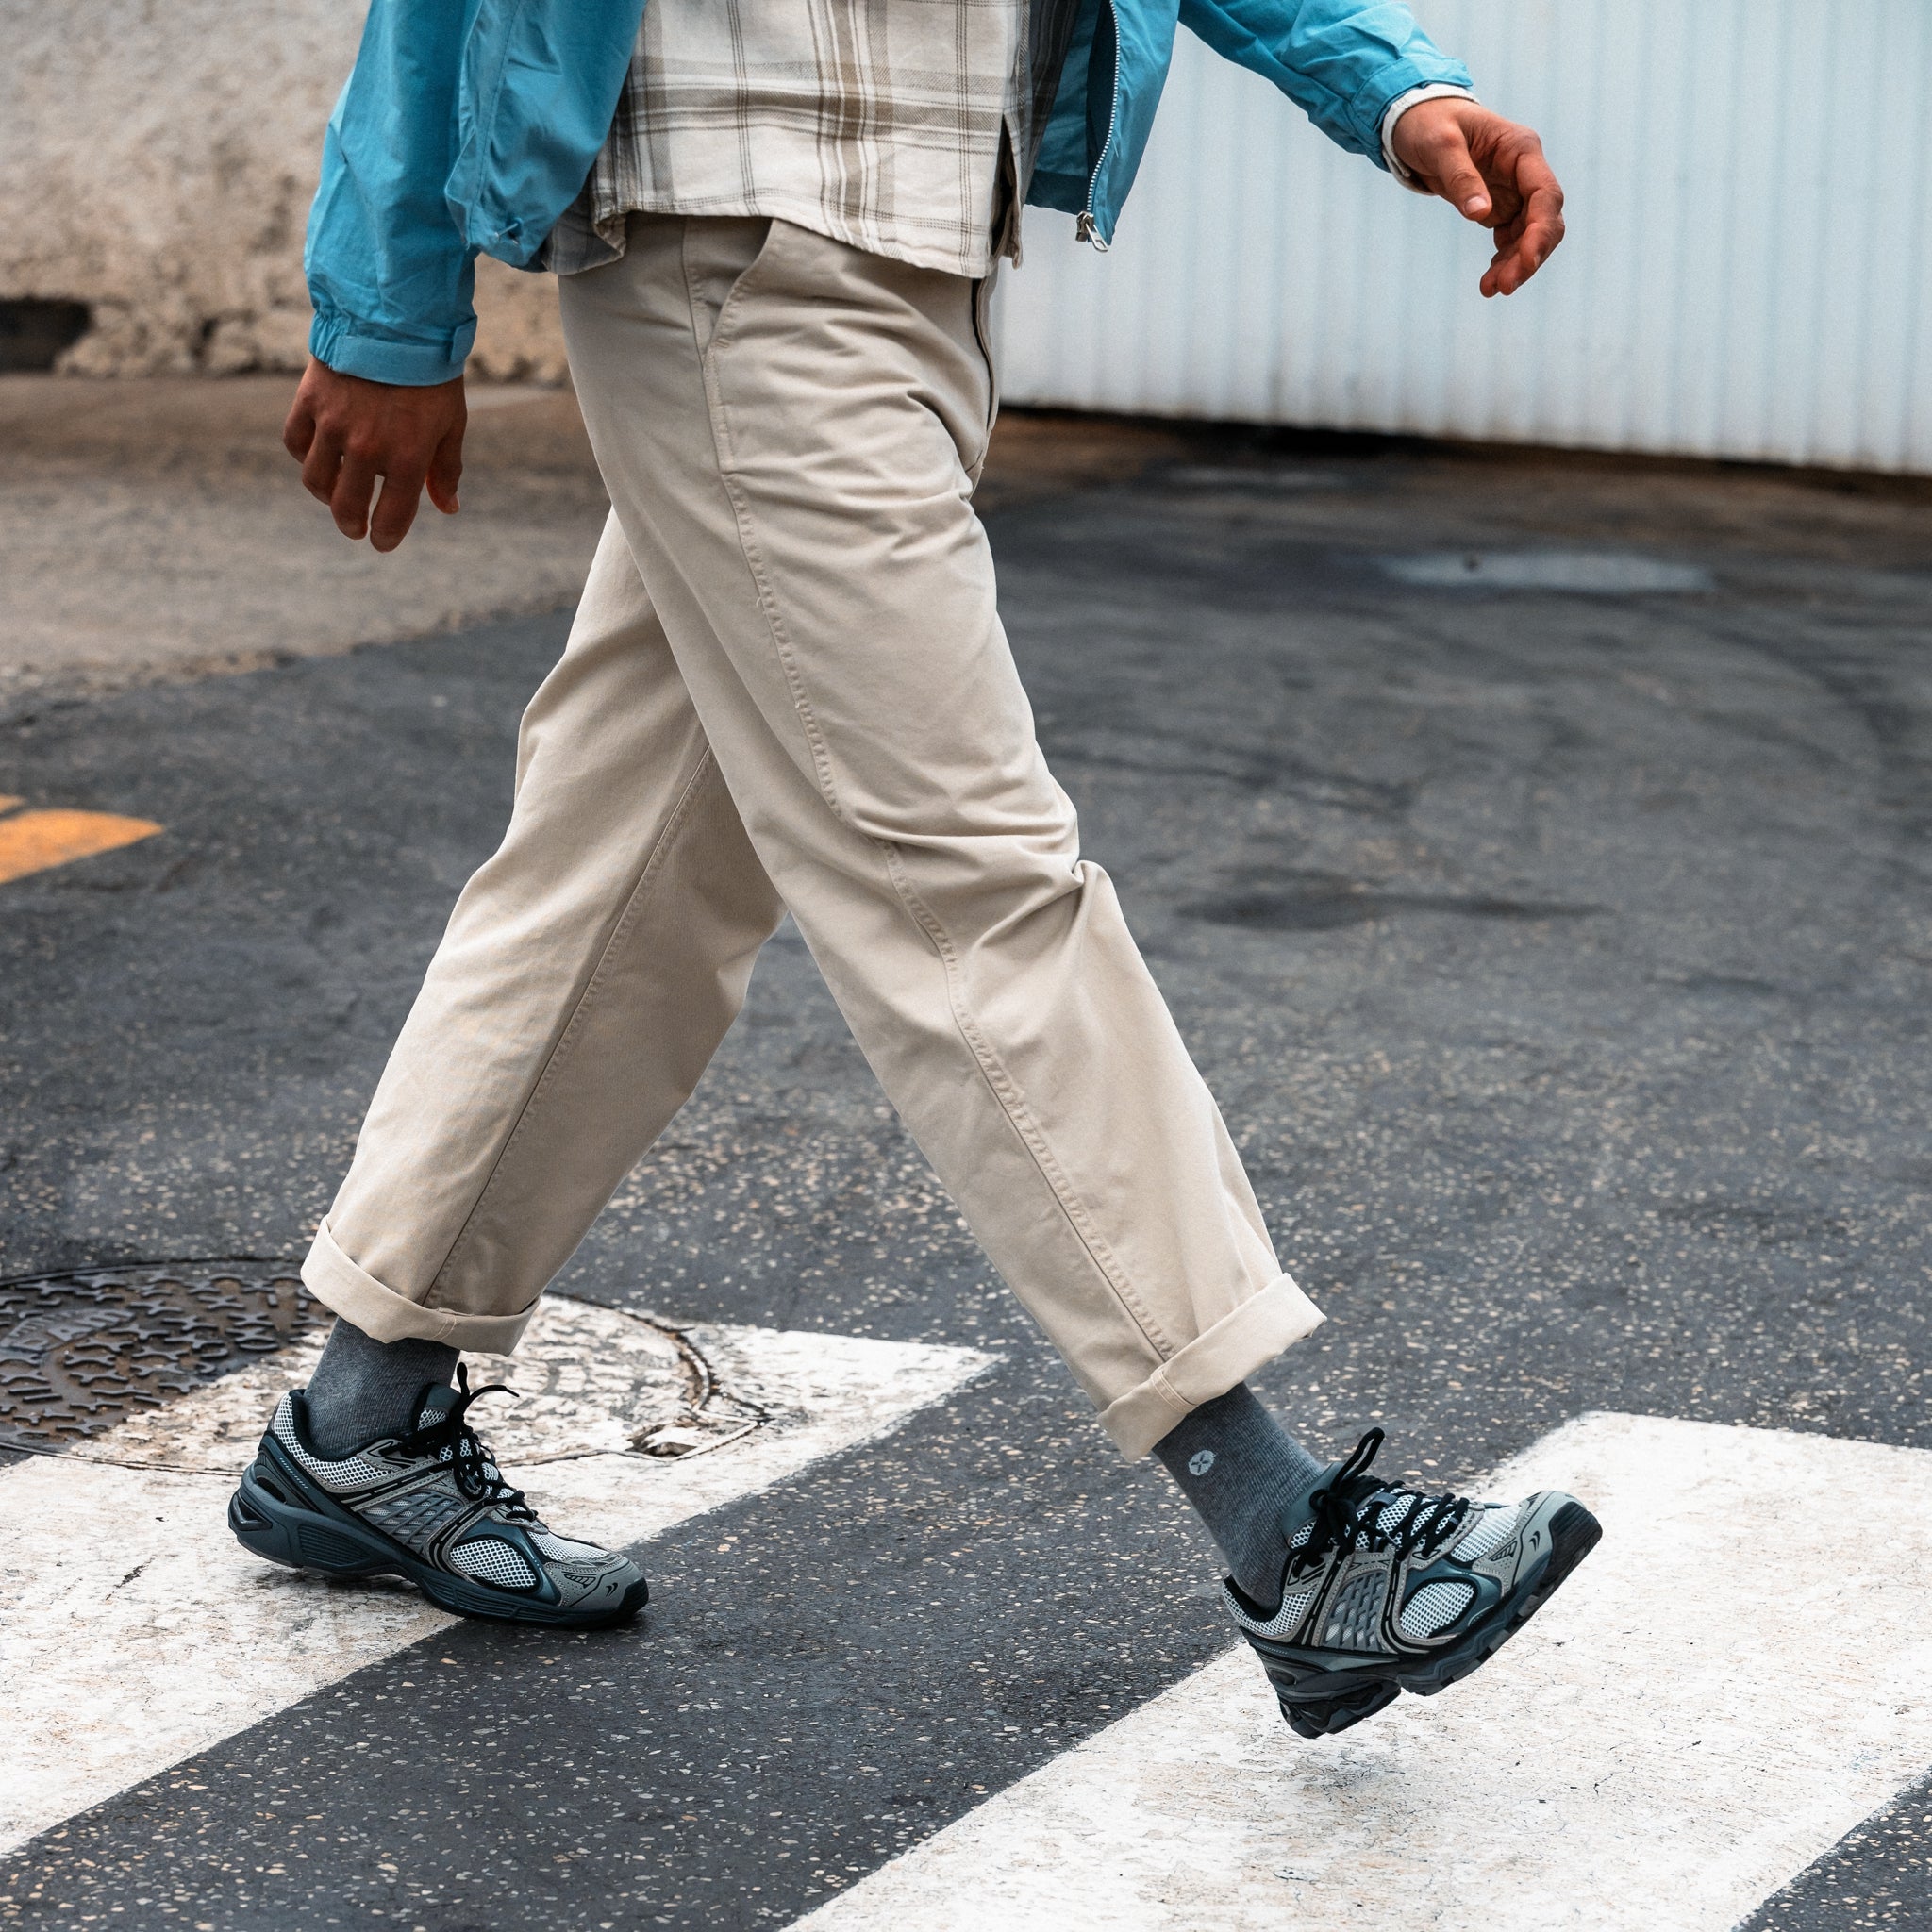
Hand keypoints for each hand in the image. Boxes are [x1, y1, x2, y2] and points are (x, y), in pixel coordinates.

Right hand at [282, 359, 465, 551]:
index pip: (392, 516)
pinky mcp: (310, 400)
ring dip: (326, 495)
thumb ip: (446, 469)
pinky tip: (318, 457)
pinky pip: (296, 442)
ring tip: (336, 494)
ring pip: (316, 479)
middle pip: (347, 505)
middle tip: (355, 527)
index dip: (386, 536)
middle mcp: (367, 447)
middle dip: (352, 524)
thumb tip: (448, 508)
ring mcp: (334, 424)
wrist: (395, 319)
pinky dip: (304, 456)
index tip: (382, 542)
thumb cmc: (431, 374)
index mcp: (406, 457)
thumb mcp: (451, 423)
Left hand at [1390, 98, 1564, 297]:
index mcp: (1520, 149)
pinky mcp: (1501, 207)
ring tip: (1490, 289)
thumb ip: (1460, 178)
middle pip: (1545, 220)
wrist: (1416, 122)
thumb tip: (1480, 214)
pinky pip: (1512, 241)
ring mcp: (1515, 191)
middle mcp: (1525, 172)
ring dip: (1516, 265)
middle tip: (1504, 287)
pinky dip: (1504, 262)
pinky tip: (1488, 283)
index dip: (1541, 230)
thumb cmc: (1429, 125)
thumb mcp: (1439, 146)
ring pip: (1530, 236)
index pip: (1545, 194)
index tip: (1527, 261)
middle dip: (1530, 255)